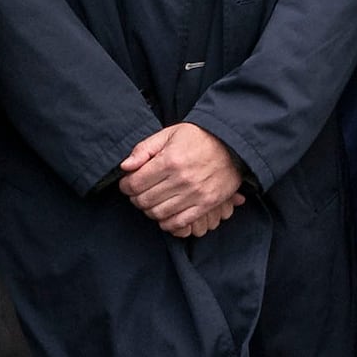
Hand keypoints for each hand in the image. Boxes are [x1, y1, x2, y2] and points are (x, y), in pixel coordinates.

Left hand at [117, 122, 245, 240]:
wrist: (232, 144)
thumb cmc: (198, 137)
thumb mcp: (169, 134)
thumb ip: (144, 149)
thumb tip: (125, 167)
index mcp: (169, 160)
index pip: (135, 184)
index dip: (125, 186)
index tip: (128, 183)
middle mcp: (181, 179)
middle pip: (144, 201)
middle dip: (136, 198)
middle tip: (138, 193)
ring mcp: (195, 194)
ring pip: (159, 214)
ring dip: (150, 210)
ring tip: (152, 202)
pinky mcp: (206, 204)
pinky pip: (179, 223)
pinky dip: (167, 223)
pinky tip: (165, 214)